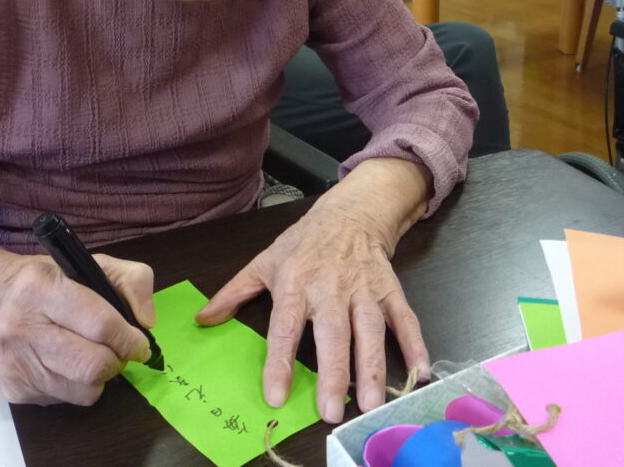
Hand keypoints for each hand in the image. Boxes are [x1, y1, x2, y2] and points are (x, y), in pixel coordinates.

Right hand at [0, 247, 154, 404]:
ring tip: (94, 354)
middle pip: (92, 365)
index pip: (100, 324)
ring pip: (83, 390)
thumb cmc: (53, 281)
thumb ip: (133, 282)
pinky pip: (66, 399)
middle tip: (119, 351)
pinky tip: (68, 363)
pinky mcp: (14, 389)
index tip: (140, 343)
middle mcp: (20, 326)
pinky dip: (79, 386)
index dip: (129, 338)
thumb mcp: (94, 264)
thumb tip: (147, 323)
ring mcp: (13, 363)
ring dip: (100, 376)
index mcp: (41, 286)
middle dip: (117, 361)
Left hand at [196, 159, 431, 422]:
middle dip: (333, 373)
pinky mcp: (389, 289)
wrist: (350, 212)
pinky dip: (414, 343)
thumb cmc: (305, 242)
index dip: (279, 362)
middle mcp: (330, 287)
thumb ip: (234, 292)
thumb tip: (203, 318)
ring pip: (370, 331)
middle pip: (332, 334)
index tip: (276, 394)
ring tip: (370, 403)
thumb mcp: (265, 261)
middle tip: (330, 412)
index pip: (285, 327)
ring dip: (372, 367)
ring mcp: (364, 289)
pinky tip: (419, 371)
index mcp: (295, 283)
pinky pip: (404, 318)